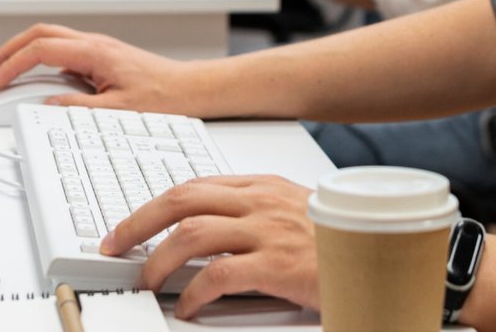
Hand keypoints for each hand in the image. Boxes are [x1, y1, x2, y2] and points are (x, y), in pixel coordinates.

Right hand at [0, 24, 192, 111]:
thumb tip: (47, 106)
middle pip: (39, 33)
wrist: (189, 88)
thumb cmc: (163, 97)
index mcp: (95, 52)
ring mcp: (96, 47)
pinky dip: (41, 58)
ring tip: (4, 73)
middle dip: (9, 49)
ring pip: (50, 38)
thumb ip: (79, 107)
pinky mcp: (100, 55)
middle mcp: (94, 43)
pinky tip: (34, 77)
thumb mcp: (118, 110)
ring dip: (23, 52)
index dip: (13, 64)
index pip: (41, 49)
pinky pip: (62, 49)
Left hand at [102, 175, 318, 318]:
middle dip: (138, 222)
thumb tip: (207, 229)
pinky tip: (186, 307)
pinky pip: (217, 276)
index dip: (153, 206)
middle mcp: (260, 202)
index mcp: (261, 187)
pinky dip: (192, 293)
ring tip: (147, 282)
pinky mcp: (276, 265)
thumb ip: (254, 213)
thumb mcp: (293, 212)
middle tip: (115, 247)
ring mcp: (268, 231)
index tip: (128, 226)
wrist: (380, 256)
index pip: (193, 187)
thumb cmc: (337, 240)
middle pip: (181, 200)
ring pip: (191, 235)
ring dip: (158, 261)